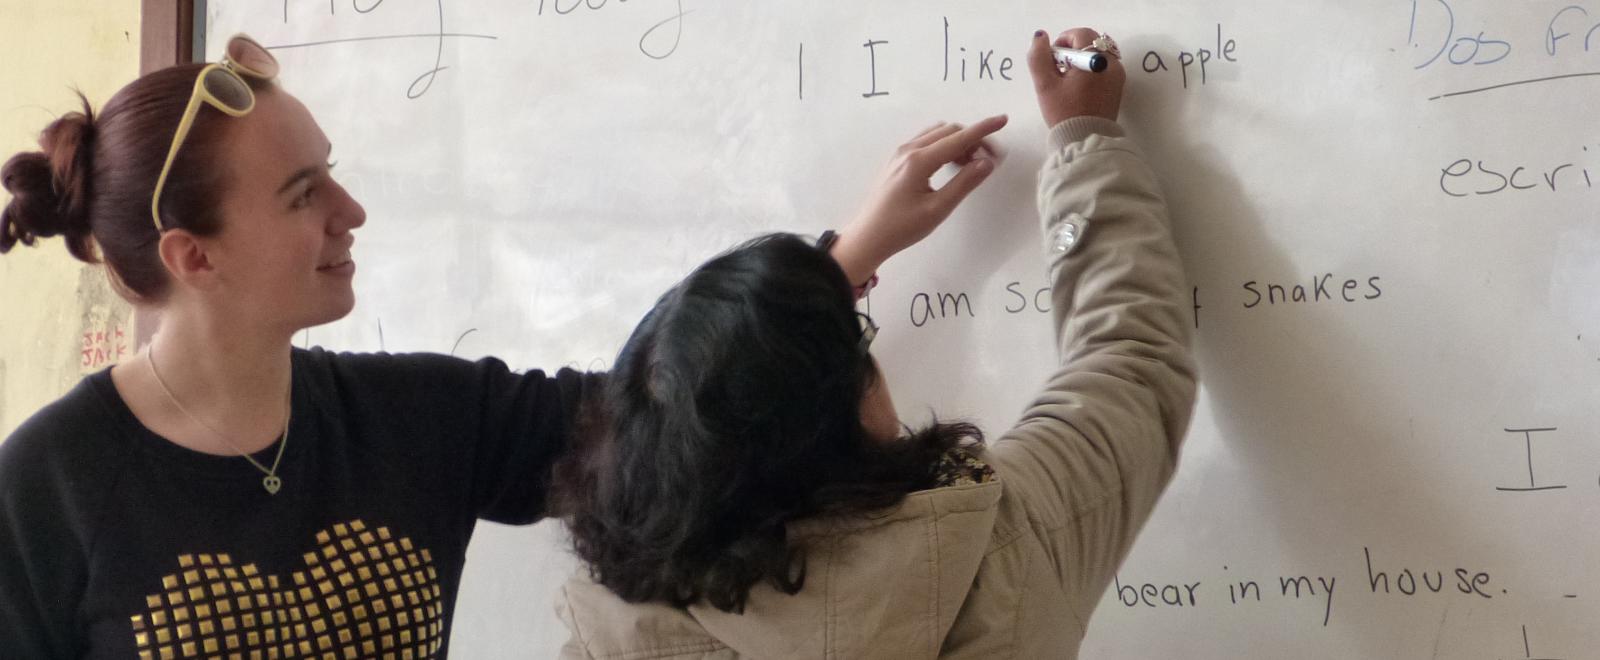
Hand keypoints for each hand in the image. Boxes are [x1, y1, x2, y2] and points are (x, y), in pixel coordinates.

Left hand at [830, 115, 1008, 284]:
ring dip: (958, 142)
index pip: (958, 137)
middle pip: (949, 131)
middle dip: (973, 139)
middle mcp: (908, 150)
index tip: (1003, 120)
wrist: (867, 236)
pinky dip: (943, 146)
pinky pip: (925, 141)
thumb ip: (964, 183)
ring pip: (937, 134)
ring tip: (971, 165)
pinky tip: (951, 164)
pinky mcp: (897, 160)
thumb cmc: (902, 228)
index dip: (983, 129)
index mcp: (919, 161)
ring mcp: (900, 153)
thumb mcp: (937, 209)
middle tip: (990, 160)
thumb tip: (987, 162)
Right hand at [1026, 27, 1125, 126]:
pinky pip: (1104, 68)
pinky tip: (1079, 87)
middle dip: (1072, 50)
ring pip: (1098, 54)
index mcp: (1095, 59)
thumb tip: (1040, 37)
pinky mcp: (1118, 87)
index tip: (1052, 59)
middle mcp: (1112, 63)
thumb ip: (1038, 57)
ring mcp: (1118, 75)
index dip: (1062, 41)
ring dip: (1081, 59)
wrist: (1085, 141)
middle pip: (1091, 42)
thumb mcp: (1045, 84)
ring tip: (1068, 80)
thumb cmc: (1064, 112)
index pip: (1080, 34)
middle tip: (1058, 69)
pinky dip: (1090, 70)